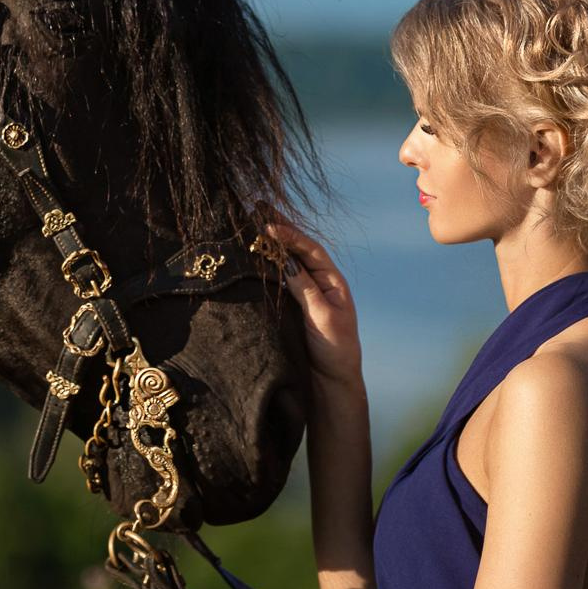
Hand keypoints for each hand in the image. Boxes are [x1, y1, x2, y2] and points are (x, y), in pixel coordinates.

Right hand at [259, 214, 363, 396]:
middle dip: (279, 228)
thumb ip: (304, 288)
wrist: (332, 381)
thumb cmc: (334, 349)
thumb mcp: (321, 316)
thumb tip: (285, 260)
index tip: (267, 224)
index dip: (290, 235)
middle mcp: (319, 283)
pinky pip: (280, 280)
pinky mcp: (293, 308)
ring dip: (271, 244)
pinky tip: (253, 256)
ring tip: (252, 223)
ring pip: (287, 262)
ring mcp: (306, 294)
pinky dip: (267, 266)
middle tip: (257, 207)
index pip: (310, 250)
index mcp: (332, 281)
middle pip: (297, 250)